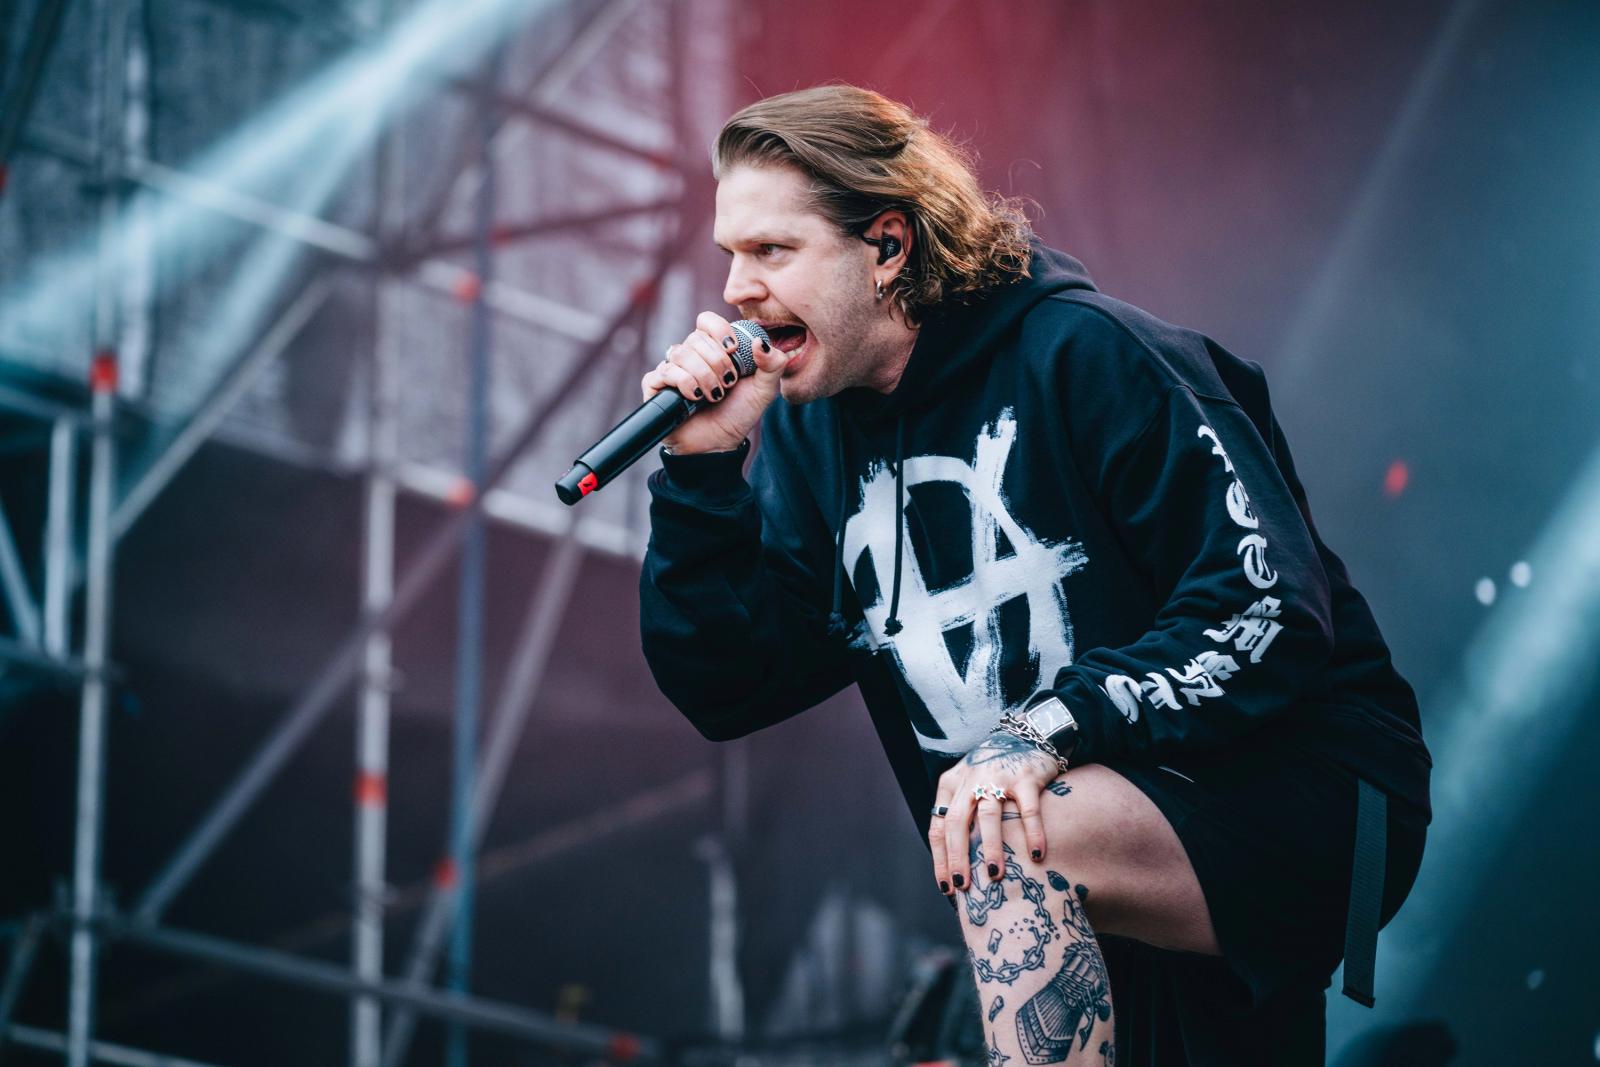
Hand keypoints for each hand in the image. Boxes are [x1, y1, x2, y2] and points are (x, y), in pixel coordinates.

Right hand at [641, 312, 788, 454]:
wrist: (718, 445)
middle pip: (696, 338)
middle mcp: (691, 355)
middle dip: (717, 362)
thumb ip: (773, 364)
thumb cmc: (738, 415)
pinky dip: (684, 383)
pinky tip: (695, 398)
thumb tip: (760, 341)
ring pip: (680, 353)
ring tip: (714, 396)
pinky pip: (664, 372)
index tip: (733, 350)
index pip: (707, 321)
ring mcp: (672, 370)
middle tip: (728, 383)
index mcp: (713, 349)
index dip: (719, 330)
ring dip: (703, 376)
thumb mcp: (763, 390)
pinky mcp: (656, 386)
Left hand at [930, 730, 1059, 894]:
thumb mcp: (968, 783)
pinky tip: (1036, 855)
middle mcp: (971, 780)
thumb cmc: (994, 769)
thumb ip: (959, 811)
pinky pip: (1027, 810)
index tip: (946, 886)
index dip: (940, 858)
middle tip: (963, 886)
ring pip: (989, 817)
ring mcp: (998, 778)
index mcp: (952, 784)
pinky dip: (1032, 833)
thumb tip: (953, 859)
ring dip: (991, 848)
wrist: (1026, 734)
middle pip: (957, 823)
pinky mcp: (1026, 778)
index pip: (938, 825)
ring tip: (994, 875)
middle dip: (958, 857)